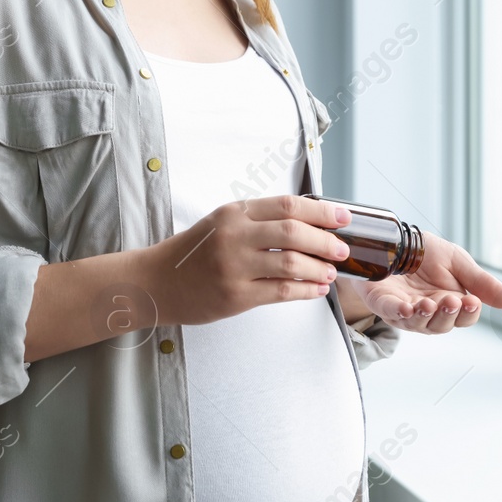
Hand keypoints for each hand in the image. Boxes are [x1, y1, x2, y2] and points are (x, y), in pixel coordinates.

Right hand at [144, 194, 352, 326]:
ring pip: (291, 263)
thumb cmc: (196, 253)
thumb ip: (260, 220)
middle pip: (294, 232)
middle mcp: (235, 236)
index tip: (344, 217)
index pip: (288, 205)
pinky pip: (281, 292)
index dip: (322, 211)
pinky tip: (316, 289)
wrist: (158, 282)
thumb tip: (311, 222)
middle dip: (326, 241)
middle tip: (342, 249)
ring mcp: (234, 267)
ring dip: (319, 268)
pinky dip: (305, 290)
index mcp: (235, 213)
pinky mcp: (236, 296)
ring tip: (331, 272)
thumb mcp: (224, 223)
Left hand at [351, 231, 501, 334]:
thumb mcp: (459, 263)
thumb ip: (481, 283)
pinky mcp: (383, 302)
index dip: (468, 312)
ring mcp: (405, 310)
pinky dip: (398, 312)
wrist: (398, 240)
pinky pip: (390, 312)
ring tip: (429, 304)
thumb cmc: (427, 255)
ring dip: (425, 316)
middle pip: (442, 324)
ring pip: (418, 323)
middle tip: (451, 301)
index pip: (464, 317)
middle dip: (447, 314)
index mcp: (450, 303)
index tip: (472, 301)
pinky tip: (406, 308)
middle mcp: (429, 311)